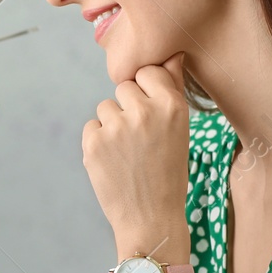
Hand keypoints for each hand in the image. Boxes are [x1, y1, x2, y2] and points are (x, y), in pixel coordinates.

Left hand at [82, 51, 191, 249]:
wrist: (151, 218)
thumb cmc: (168, 172)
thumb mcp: (180, 131)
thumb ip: (172, 91)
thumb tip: (173, 54)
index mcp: (172, 107)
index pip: (148, 71)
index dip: (146, 90)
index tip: (150, 111)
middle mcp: (144, 112)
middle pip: (123, 87)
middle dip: (128, 107)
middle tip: (140, 140)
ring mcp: (116, 127)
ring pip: (105, 107)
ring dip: (112, 125)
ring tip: (128, 153)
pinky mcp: (93, 143)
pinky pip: (91, 127)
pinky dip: (98, 142)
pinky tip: (114, 162)